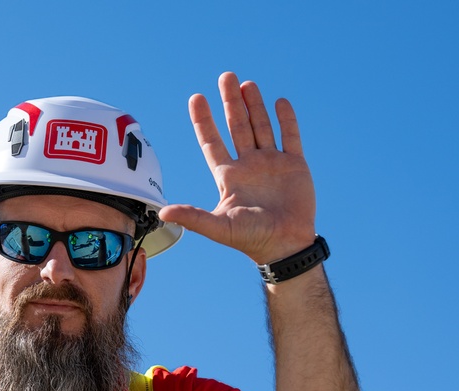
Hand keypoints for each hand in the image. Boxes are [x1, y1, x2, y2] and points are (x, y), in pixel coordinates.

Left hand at [160, 72, 315, 264]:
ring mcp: (272, 163)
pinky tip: (279, 101)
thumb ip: (193, 217)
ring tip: (246, 84)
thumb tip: (162, 213)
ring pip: (261, 127)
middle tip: (225, 76)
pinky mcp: (295, 166)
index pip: (212, 141)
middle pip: (236, 126)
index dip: (203, 121)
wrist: (286, 245)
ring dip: (254, 105)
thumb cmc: (251, 239)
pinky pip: (290, 137)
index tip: (195, 98)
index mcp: (228, 176)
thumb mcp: (219, 227)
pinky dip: (286, 120)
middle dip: (230, 102)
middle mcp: (248, 165)